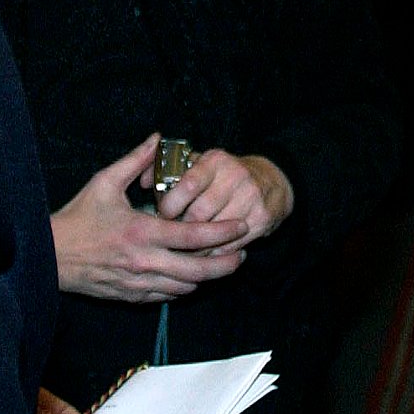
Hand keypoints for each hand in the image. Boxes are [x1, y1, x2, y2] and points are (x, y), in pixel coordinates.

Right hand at [51, 134, 248, 302]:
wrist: (51, 256)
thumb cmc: (78, 217)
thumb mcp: (104, 182)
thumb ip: (134, 160)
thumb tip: (156, 137)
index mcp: (143, 231)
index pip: (194, 235)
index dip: (223, 232)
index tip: (241, 226)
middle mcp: (146, 261)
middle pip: (199, 270)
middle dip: (226, 264)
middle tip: (242, 253)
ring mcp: (140, 283)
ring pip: (186, 287)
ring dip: (207, 278)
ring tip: (221, 265)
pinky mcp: (132, 296)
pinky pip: (167, 296)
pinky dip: (183, 287)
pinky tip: (190, 276)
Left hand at [155, 150, 293, 252]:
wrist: (270, 182)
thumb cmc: (223, 175)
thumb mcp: (200, 163)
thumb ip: (170, 168)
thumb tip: (143, 181)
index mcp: (214, 161)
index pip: (187, 185)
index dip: (170, 204)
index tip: (162, 214)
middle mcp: (234, 176)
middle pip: (199, 213)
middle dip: (181, 229)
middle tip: (170, 236)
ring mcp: (250, 197)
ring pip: (214, 233)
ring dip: (196, 246)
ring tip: (183, 249)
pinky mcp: (261, 218)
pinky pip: (231, 244)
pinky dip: (215, 252)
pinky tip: (205, 252)